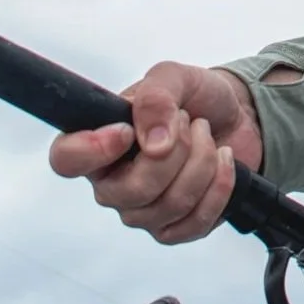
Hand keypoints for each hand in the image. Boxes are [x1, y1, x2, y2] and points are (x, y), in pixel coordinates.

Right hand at [48, 62, 264, 243]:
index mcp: (97, 143)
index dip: (93, 150)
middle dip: (176, 151)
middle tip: (190, 121)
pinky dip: (220, 188)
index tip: (128, 130)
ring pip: (169, 206)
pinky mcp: (177, 225)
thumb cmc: (197, 97)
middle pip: (131, 192)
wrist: (237, 116)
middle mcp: (113, 183)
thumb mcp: (175, 77)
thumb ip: (156, 97)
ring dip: (202, 164)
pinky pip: (195, 223)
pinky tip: (225, 161)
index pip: (66, 160)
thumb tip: (153, 143)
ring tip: (208, 136)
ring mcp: (143, 210)